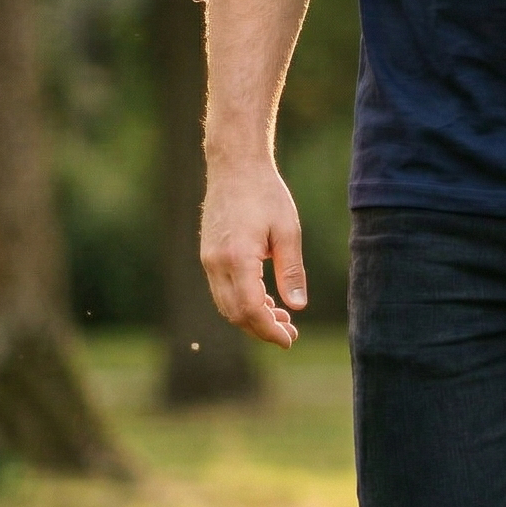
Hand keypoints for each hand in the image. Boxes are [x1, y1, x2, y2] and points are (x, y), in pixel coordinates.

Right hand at [199, 155, 307, 346]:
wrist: (234, 166)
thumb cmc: (265, 194)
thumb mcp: (287, 231)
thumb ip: (291, 271)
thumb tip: (297, 307)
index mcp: (237, 258)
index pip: (250, 309)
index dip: (269, 330)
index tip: (289, 340)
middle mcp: (216, 263)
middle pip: (235, 314)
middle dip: (261, 329)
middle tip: (289, 334)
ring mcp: (208, 260)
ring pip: (226, 305)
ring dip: (251, 318)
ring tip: (281, 318)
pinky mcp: (208, 255)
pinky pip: (222, 290)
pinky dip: (241, 302)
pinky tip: (264, 299)